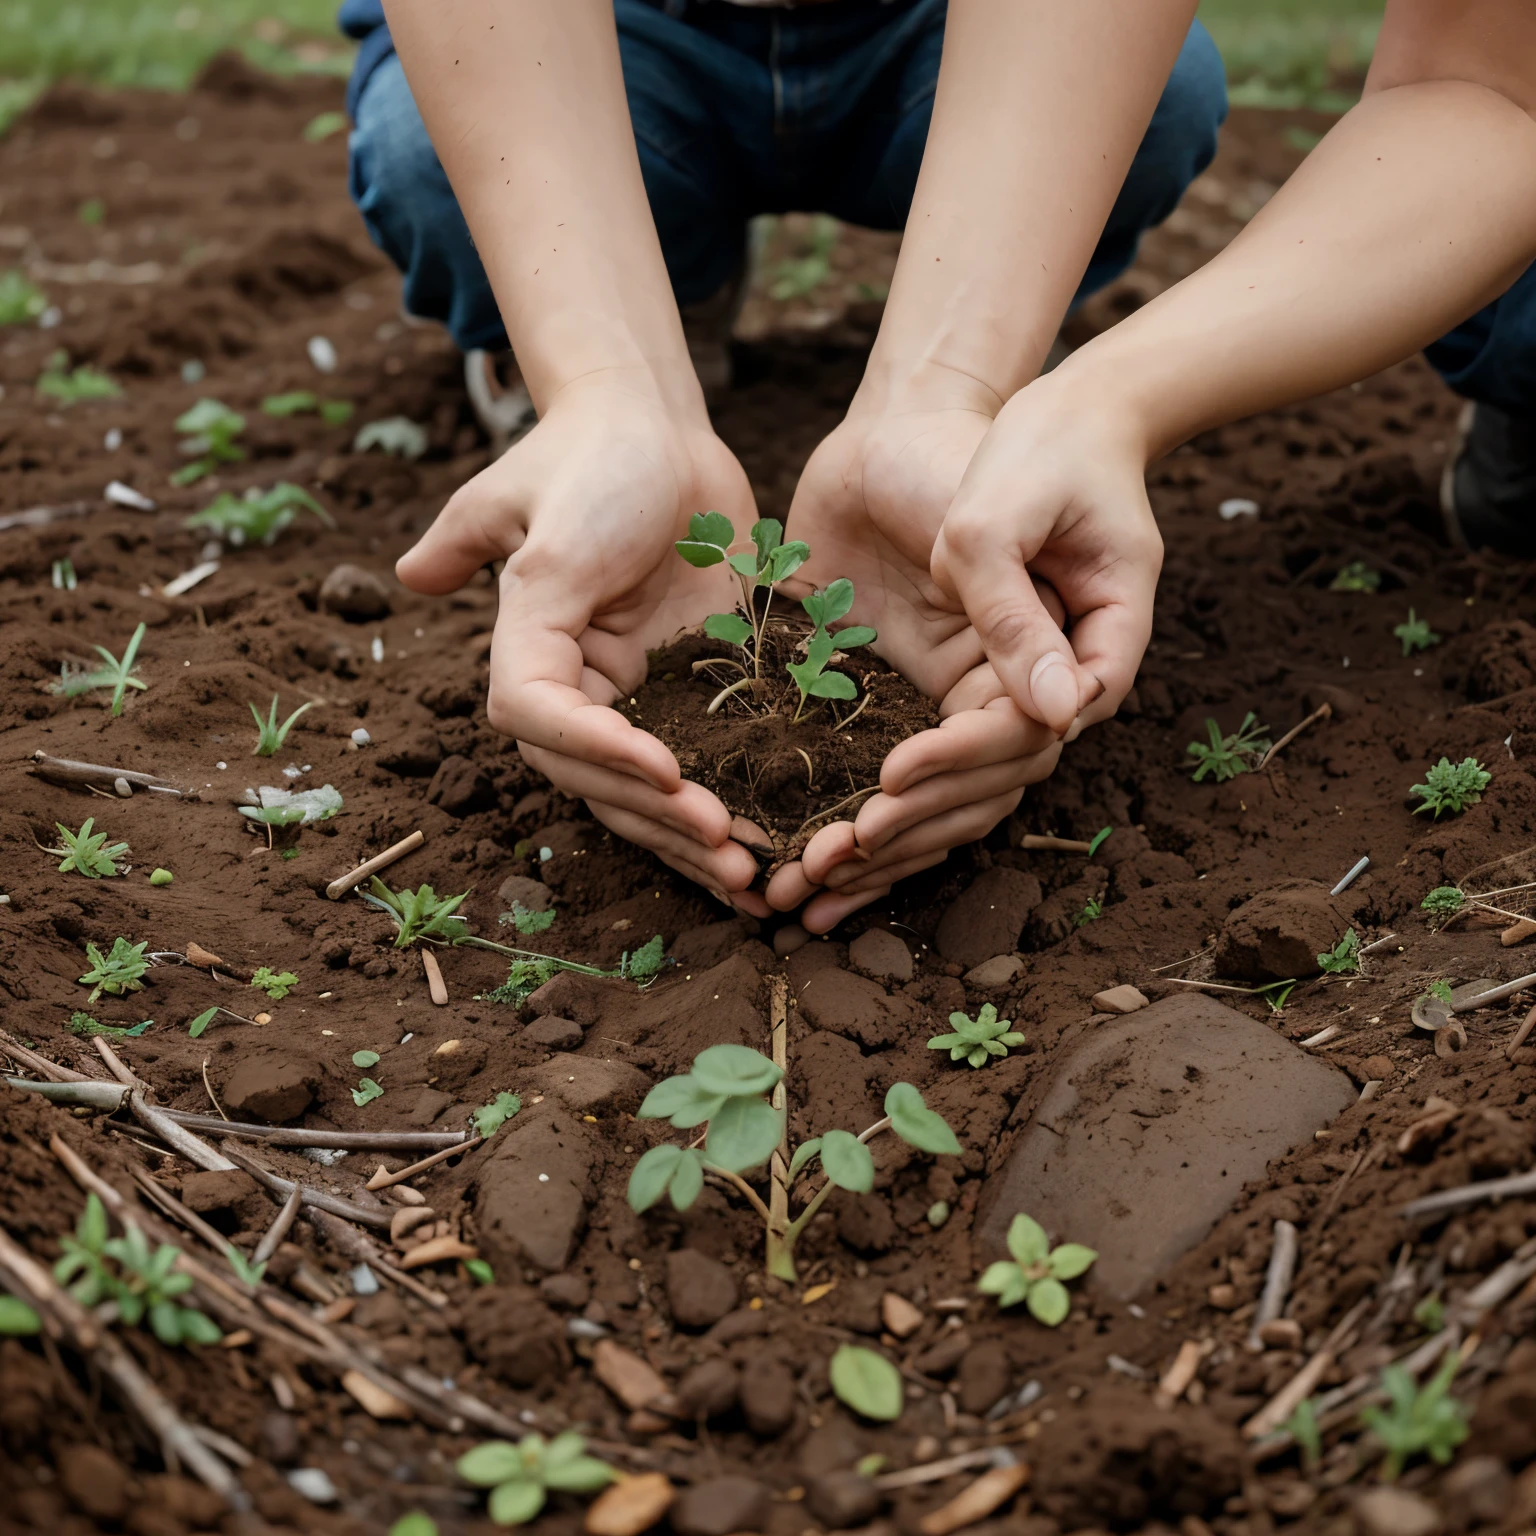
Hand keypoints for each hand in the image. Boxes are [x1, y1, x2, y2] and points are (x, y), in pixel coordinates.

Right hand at [395, 377, 768, 911]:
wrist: (654, 430)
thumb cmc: (588, 452)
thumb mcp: (525, 494)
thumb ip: (468, 537)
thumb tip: (410, 576)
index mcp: (533, 646)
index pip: (544, 720)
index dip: (599, 751)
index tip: (667, 768)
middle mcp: (580, 685)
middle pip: (600, 777)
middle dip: (660, 817)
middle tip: (728, 848)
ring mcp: (637, 697)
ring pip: (651, 792)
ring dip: (694, 840)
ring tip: (755, 878)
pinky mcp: (692, 696)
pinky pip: (707, 765)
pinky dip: (735, 806)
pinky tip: (777, 852)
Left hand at [763, 385, 1065, 930]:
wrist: (951, 414)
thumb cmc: (1007, 444)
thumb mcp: (1000, 513)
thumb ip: (1014, 609)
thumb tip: (1053, 716)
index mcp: (1079, 647)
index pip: (1028, 731)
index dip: (962, 762)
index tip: (889, 777)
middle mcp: (1027, 685)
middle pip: (985, 787)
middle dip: (909, 828)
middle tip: (832, 856)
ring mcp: (969, 693)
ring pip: (943, 799)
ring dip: (879, 851)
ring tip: (803, 892)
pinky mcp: (915, 691)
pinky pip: (899, 770)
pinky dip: (859, 819)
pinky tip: (808, 868)